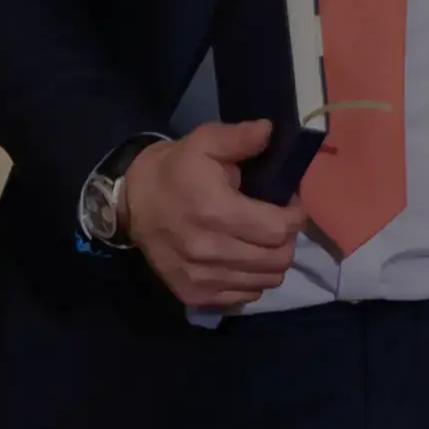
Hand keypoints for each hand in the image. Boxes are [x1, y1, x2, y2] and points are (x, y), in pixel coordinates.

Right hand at [121, 119, 307, 308]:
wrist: (133, 202)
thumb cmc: (175, 169)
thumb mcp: (204, 142)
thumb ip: (240, 138)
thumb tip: (270, 131)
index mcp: (215, 211)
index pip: (279, 228)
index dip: (294, 215)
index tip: (290, 203)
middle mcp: (209, 251)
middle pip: (277, 259)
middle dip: (288, 239)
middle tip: (278, 222)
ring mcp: (201, 278)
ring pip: (266, 282)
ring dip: (272, 261)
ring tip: (262, 240)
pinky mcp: (194, 295)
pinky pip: (245, 296)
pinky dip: (252, 279)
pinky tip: (243, 258)